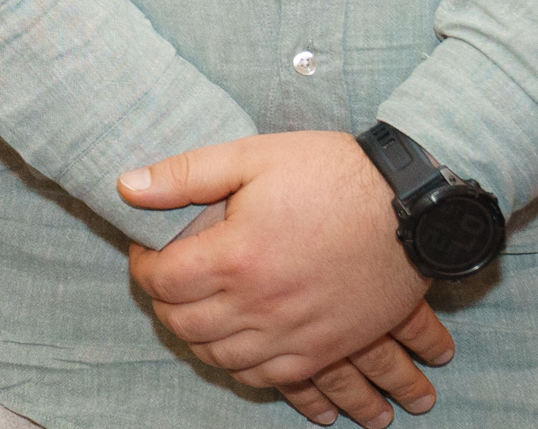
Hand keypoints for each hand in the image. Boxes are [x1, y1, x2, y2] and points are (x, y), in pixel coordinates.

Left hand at [119, 134, 451, 426]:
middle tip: (167, 279)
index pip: (163, 281)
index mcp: (236, 256)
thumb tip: (126, 186)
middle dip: (164, 302)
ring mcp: (294, 334)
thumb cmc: (332, 175)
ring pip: (221, 358)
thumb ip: (185, 175)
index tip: (147, 251)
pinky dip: (242, 368)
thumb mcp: (253, 156)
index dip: (143, 266)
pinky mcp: (325, 349)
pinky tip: (237, 347)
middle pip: (184, 324)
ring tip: (195, 310)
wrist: (411, 209)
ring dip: (197, 338)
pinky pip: (270, 379)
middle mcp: (260, 305)